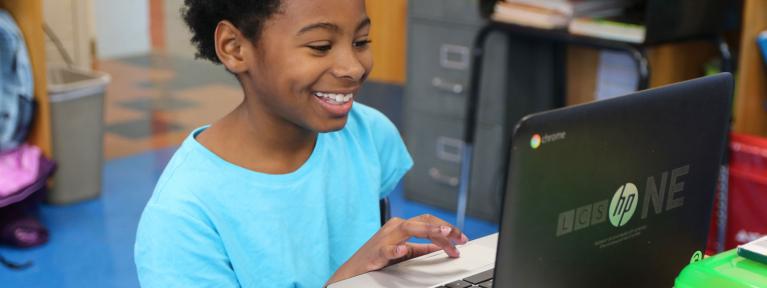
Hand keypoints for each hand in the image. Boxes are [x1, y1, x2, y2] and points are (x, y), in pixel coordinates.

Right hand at [326, 214, 468, 284]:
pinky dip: (395, 249)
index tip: (461, 240)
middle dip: (444, 228)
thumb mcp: (404, 251)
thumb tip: (441, 246)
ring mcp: (385, 238)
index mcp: (402, 226)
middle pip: (423, 220)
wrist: (352, 270)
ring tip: (444, 233)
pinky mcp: (376, 252)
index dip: (447, 229)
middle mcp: (395, 227)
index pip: (429, 222)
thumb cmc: (377, 259)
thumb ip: (421, 248)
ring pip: (409, 228)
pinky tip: (403, 250)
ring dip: (429, 230)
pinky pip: (387, 249)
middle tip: (460, 238)